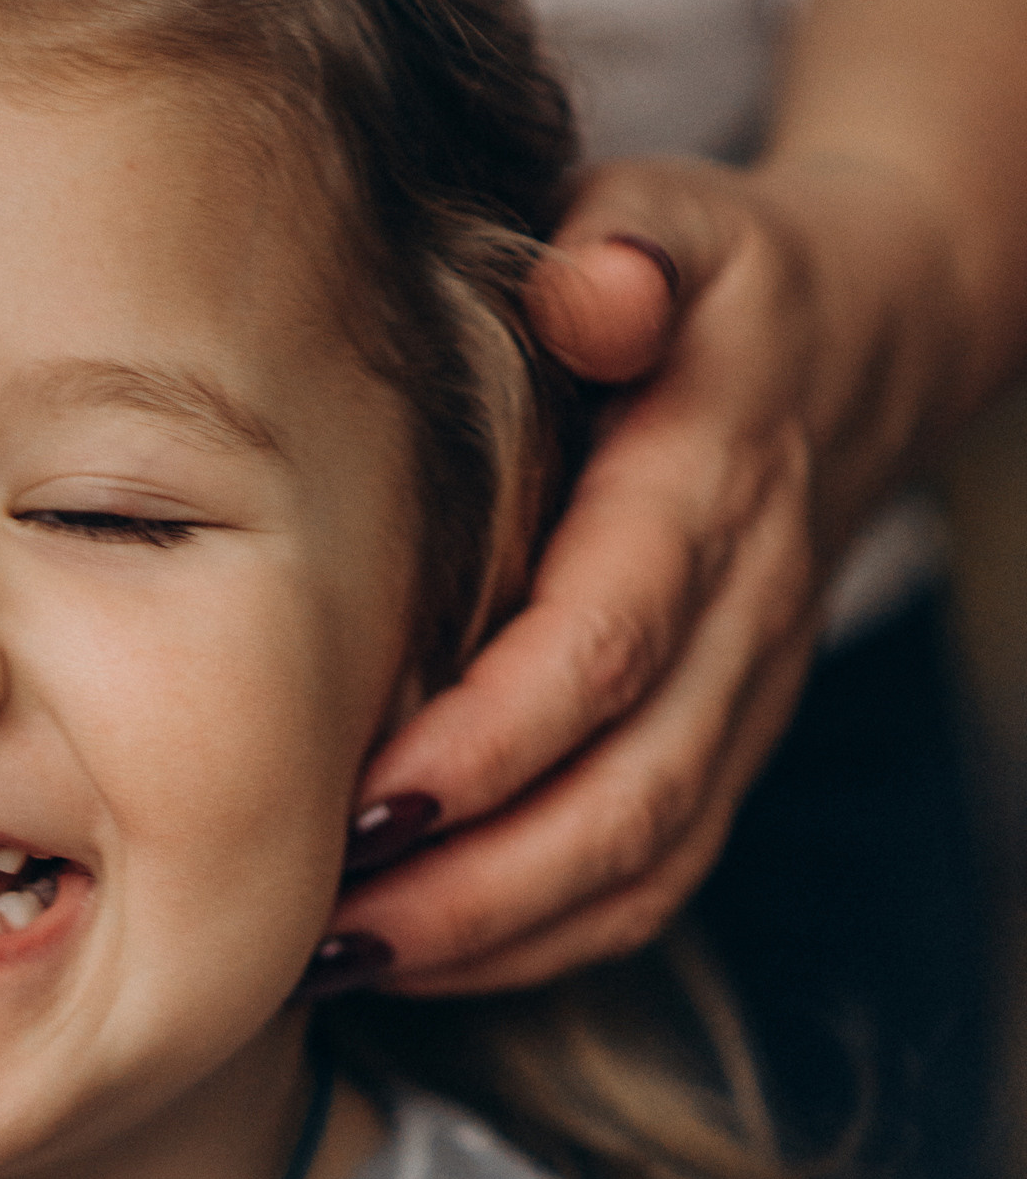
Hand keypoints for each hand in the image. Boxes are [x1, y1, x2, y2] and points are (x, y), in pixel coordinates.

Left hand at [318, 148, 958, 995]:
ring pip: (645, 863)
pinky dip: (530, 944)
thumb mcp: (662, 214)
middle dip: (480, 884)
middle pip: (632, 793)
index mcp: (709, 484)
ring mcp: (745, 698)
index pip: (609, 643)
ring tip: (341, 965)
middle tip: (327, 926)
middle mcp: (744, 612)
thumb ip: (620, 239)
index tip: (371, 805)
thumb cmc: (689, 276)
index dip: (495, 739)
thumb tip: (588, 288)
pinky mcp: (726, 751)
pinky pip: (648, 886)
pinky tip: (407, 960)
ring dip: (494, 937)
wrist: (852, 342)